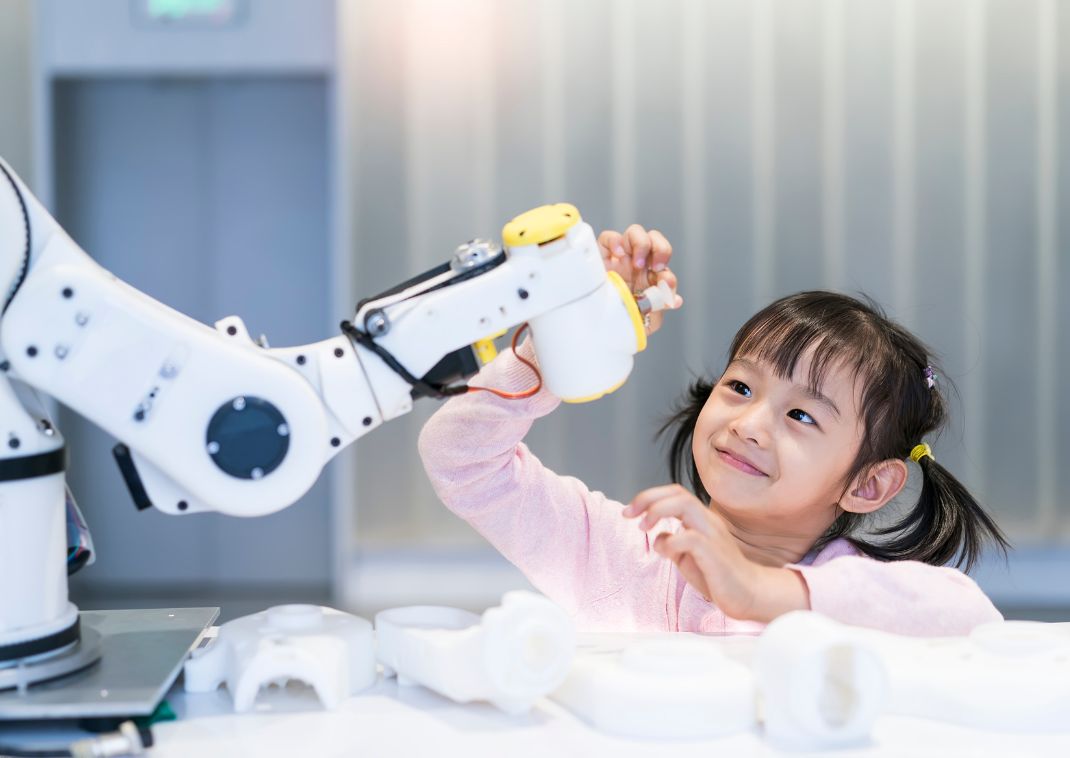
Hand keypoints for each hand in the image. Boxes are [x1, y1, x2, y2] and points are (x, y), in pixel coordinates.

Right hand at [597, 225, 682, 334]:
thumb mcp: (647, 320)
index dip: (668, 271)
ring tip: (637, 264)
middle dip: (661, 248)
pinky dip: (615, 241)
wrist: (598, 329)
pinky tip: (619, 255)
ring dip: (642, 244)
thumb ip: (661, 307)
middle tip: (656, 267)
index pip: (664, 263)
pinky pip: (608, 237)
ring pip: (635, 232)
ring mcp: (618, 259)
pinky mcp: (600, 257)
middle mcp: (636, 264)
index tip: (666, 282)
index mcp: (649, 276)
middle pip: (654, 239)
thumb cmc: (622, 323)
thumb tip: (676, 300)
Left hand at [622, 484, 809, 621]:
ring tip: (643, 527)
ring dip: (658, 510)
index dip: (649, 497)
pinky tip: (665, 552)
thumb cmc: (718, 577)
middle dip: (648, 498)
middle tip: (629, 515)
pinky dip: (671, 541)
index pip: (675, 494)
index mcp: (701, 520)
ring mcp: (713, 535)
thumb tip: (658, 537)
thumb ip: (673, 544)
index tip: (629, 512)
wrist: (749, 595)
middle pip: (678, 493)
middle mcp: (707, 522)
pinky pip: (691, 537)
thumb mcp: (688, 558)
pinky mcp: (715, 554)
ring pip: (685, 505)